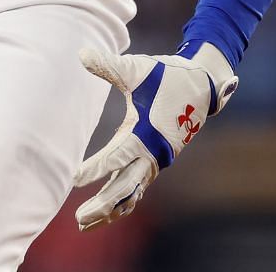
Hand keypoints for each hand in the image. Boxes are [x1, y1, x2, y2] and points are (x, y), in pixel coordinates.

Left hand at [72, 42, 237, 229]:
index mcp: (146, 131)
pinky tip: (102, 215)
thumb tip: (81, 53)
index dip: (96, 168)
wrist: (202, 83)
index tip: (73, 178)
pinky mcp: (153, 162)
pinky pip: (136, 190)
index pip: (116, 155)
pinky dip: (121, 204)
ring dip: (109, 209)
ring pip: (131, 194)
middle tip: (79, 216)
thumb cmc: (167, 75)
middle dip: (103, 203)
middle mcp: (152, 151)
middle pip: (126, 186)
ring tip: (83, 223)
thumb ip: (109, 65)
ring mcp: (154, 160)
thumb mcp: (138, 68)